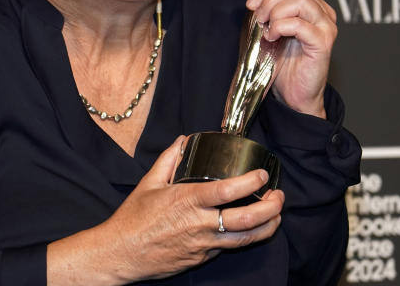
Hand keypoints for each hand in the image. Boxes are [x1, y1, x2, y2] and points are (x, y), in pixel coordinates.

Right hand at [47, 136, 284, 285]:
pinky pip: (227, 248)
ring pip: (244, 240)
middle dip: (270, 209)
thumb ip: (169, 159)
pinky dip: (243, 238)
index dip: (250, 182)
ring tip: (276, 215)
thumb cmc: (133, 218)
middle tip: (279, 197)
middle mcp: (198, 224)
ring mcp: (202, 245)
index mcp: (187, 200)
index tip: (262, 174)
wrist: (121, 253)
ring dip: (266, 227)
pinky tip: (250, 229)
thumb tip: (183, 141)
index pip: (227, 191)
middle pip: (246, 220)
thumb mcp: (149, 183)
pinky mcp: (201, 259)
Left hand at [244, 0, 337, 117]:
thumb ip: (261, 1)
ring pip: (301, 0)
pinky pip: (301, 25)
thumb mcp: (266, 26)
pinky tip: (272, 38)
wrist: (293, 94)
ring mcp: (326, 27)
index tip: (251, 3)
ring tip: (266, 28)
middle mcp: (323, 12)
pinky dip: (281, 27)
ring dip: (275, 12)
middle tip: (258, 17)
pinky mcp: (323, 43)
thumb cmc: (282, 62)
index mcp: (311, 4)